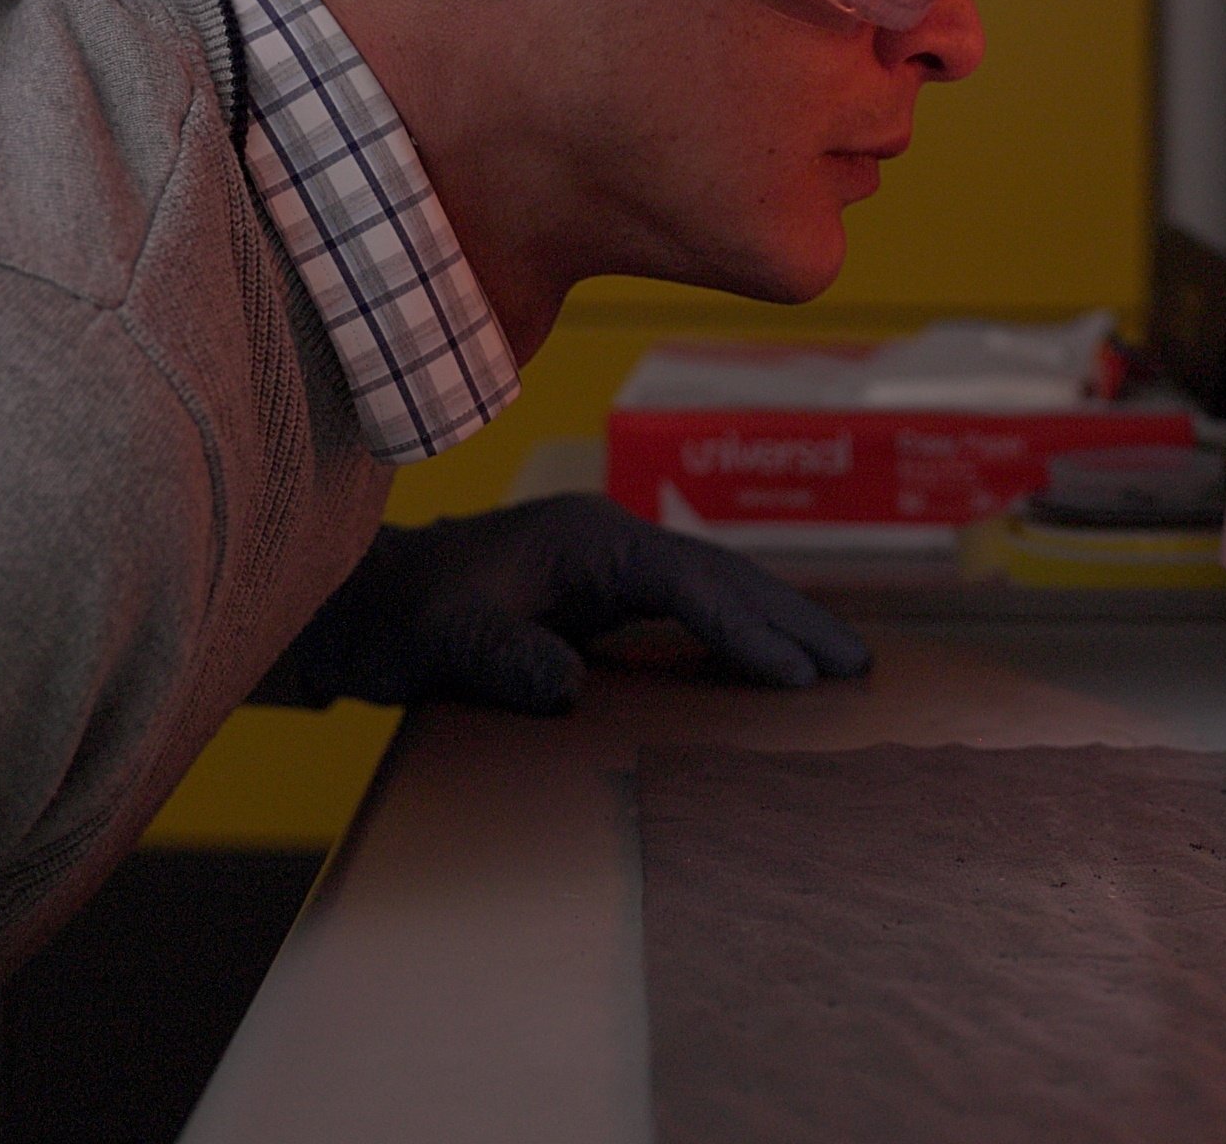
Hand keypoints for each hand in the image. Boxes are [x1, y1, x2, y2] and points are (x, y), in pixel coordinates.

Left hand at [261, 496, 872, 716]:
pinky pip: (692, 607)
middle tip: (857, 667)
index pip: (688, 580)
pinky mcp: (607, 591)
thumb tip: (570, 686)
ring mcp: (611, 563)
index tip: (796, 673)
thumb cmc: (404, 622)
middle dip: (791, 618)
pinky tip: (775, 663)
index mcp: (586, 539)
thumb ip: (501, 658)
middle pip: (722, 573)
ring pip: (715, 585)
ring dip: (778, 622)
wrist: (368, 606)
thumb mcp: (442, 643)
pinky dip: (740, 630)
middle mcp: (610, 540)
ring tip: (841, 665)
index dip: (746, 626)